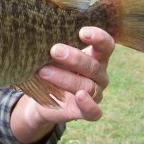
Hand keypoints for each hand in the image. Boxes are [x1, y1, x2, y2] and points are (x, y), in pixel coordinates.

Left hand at [11, 27, 114, 143]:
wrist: (42, 96)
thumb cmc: (51, 66)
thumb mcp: (52, 55)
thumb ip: (53, 45)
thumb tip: (37, 33)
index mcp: (94, 56)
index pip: (105, 45)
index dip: (98, 38)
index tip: (82, 32)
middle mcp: (98, 75)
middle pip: (93, 66)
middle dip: (74, 58)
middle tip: (54, 50)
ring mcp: (95, 94)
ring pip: (87, 86)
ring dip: (65, 78)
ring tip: (44, 71)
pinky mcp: (87, 112)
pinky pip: (94, 111)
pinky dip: (88, 104)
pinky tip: (79, 96)